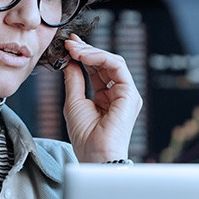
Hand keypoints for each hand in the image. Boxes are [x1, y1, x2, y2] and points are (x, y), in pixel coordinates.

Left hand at [62, 34, 141, 161]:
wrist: (94, 155)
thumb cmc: (86, 137)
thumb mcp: (73, 102)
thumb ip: (74, 80)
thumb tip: (69, 60)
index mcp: (107, 97)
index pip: (96, 69)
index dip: (83, 55)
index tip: (68, 45)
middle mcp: (119, 93)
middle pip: (104, 63)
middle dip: (86, 50)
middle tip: (69, 43)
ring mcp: (127, 93)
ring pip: (112, 61)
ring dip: (91, 52)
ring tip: (73, 49)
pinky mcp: (130, 93)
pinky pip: (117, 66)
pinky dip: (99, 58)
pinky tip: (83, 56)